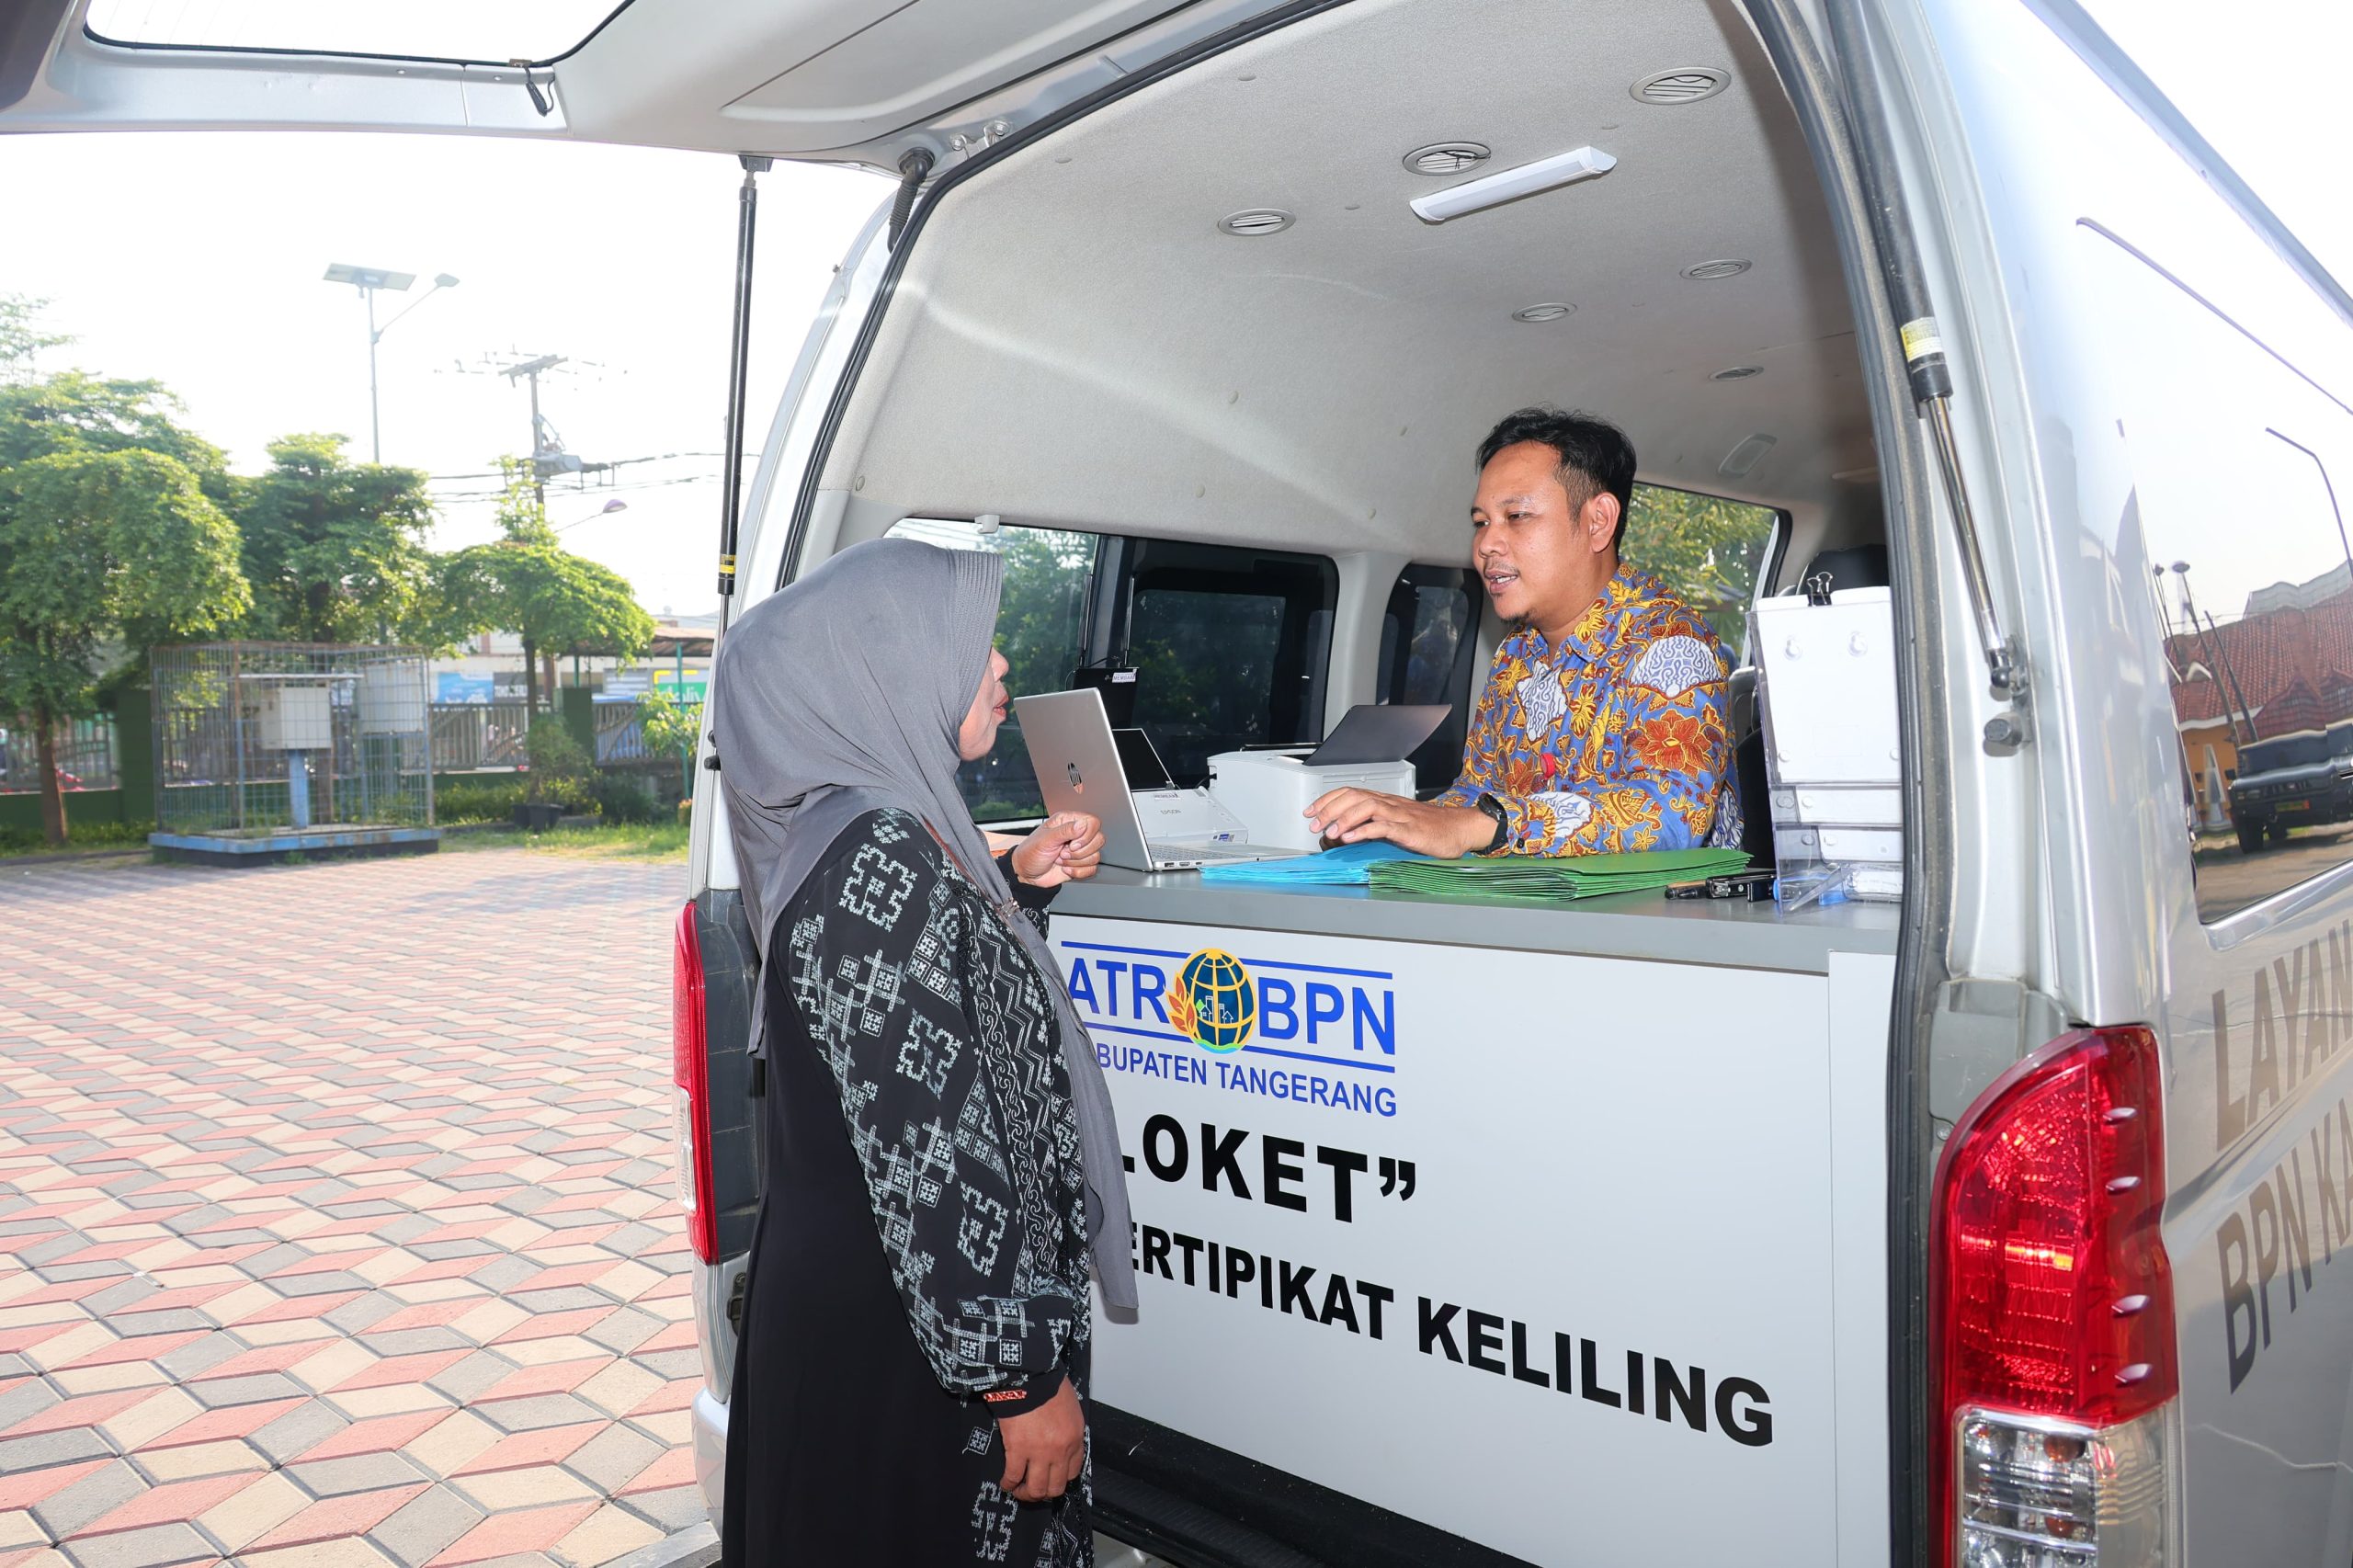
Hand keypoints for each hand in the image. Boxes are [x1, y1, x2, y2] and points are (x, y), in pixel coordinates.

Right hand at [997, 1377, 1083, 1501]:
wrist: (1029, 1375)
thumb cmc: (1049, 1384)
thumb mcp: (1070, 1407)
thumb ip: (1068, 1429)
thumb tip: (1060, 1441)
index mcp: (1075, 1439)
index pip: (1073, 1472)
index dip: (1061, 1479)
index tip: (1052, 1478)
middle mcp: (1060, 1451)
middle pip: (1055, 1487)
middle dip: (1044, 1493)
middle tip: (1034, 1490)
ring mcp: (1039, 1453)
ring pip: (1035, 1489)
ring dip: (1026, 1494)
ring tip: (1018, 1490)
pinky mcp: (1017, 1450)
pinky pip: (1013, 1476)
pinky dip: (1008, 1483)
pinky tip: (1005, 1483)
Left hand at [1010, 812, 1103, 887]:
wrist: (1026, 874)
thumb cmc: (1030, 853)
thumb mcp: (1045, 840)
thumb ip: (1065, 830)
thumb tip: (1082, 824)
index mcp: (1068, 821)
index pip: (1093, 822)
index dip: (1087, 835)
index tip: (1072, 844)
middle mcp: (1076, 834)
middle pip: (1099, 839)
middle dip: (1080, 852)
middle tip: (1064, 853)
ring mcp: (1080, 850)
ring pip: (1096, 856)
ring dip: (1076, 863)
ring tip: (1061, 860)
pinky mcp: (1081, 864)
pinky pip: (1092, 869)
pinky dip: (1078, 872)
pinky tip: (1066, 868)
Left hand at [1304, 788, 1494, 858]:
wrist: (1460, 828)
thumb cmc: (1430, 828)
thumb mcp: (1398, 824)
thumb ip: (1376, 826)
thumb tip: (1350, 835)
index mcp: (1385, 802)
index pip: (1351, 792)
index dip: (1328, 799)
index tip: (1311, 811)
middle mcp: (1389, 804)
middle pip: (1354, 797)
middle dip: (1330, 808)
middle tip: (1313, 822)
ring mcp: (1400, 816)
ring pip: (1366, 807)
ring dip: (1344, 818)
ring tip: (1329, 831)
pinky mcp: (1409, 830)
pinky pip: (1383, 827)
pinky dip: (1363, 831)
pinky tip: (1350, 838)